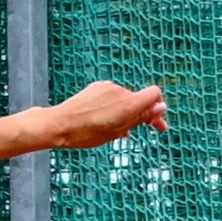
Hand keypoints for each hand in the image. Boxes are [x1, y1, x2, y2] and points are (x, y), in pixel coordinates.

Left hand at [43, 78, 166, 149]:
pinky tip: (106, 121)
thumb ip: (140, 117)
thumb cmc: (86, 133)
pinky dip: (113, 107)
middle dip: (141, 114)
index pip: (155, 94)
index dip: (157, 108)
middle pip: (139, 99)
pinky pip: (112, 97)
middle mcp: (120, 91)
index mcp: (128, 103)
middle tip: (139, 130)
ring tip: (118, 131)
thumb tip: (161, 107)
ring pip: (124, 99)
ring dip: (125, 112)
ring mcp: (107, 87)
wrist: (59, 124)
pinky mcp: (97, 87)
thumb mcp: (117, 131)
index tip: (155, 122)